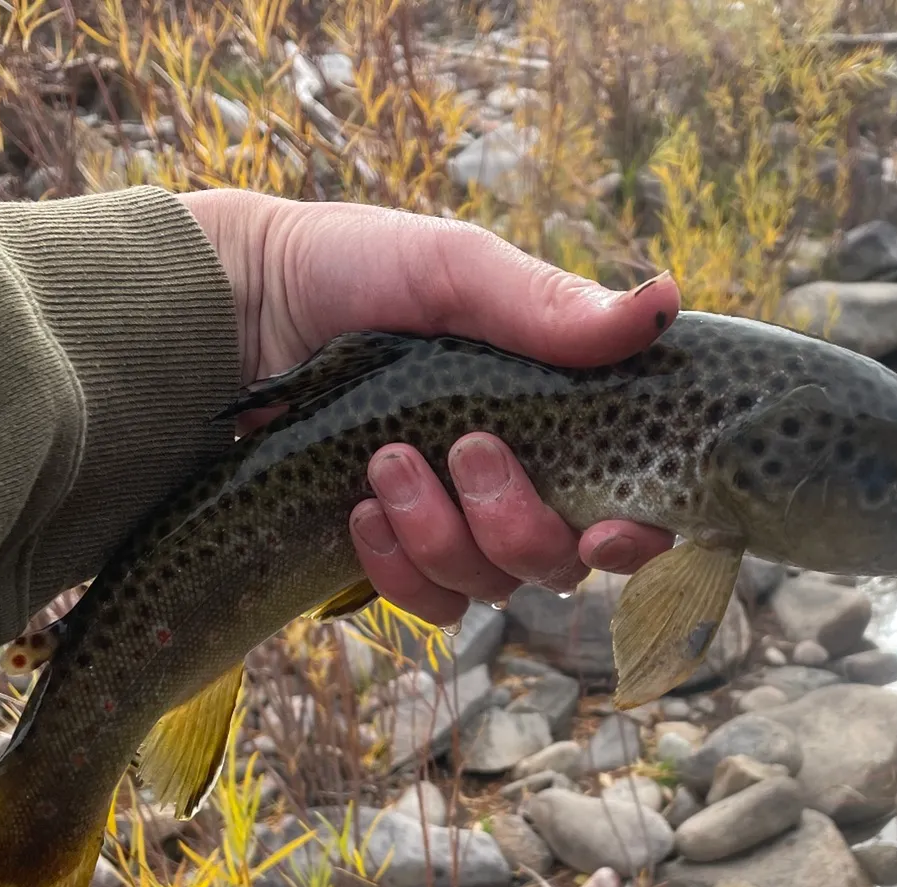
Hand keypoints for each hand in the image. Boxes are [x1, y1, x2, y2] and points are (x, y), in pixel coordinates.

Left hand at [181, 189, 679, 626]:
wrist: (233, 314)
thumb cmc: (350, 274)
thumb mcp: (451, 271)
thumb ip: (548, 304)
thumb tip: (663, 306)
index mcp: (555, 416)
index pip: (631, 504)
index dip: (637, 537)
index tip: (606, 528)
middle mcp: (521, 481)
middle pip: (563, 562)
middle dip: (516, 523)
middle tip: (463, 449)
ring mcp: (457, 526)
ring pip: (494, 588)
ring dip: (443, 535)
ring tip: (385, 463)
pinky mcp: (395, 559)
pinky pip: (430, 605)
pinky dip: (398, 567)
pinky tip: (359, 511)